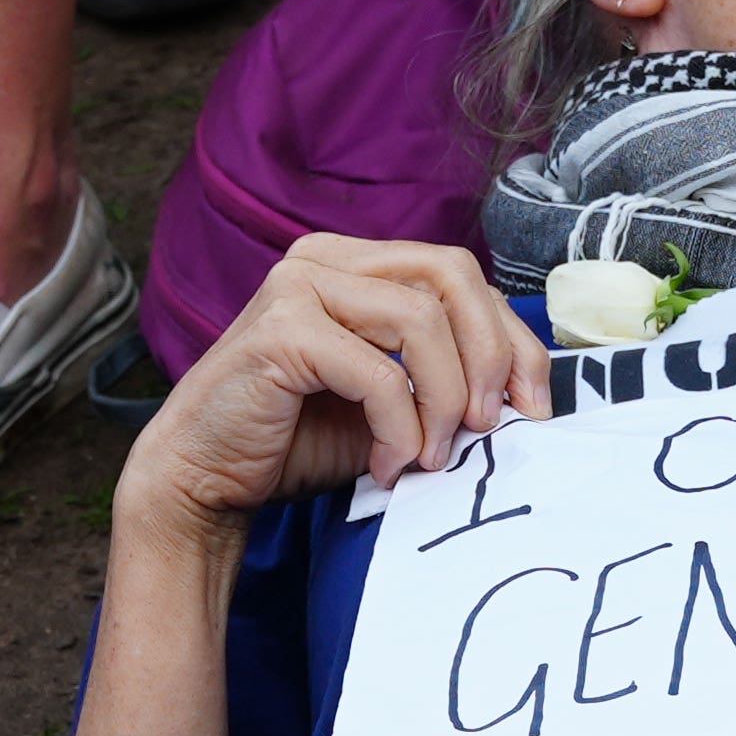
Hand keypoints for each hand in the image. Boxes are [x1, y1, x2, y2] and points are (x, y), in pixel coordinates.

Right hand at [116, 235, 539, 543]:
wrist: (204, 477)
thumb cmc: (295, 439)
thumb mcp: (390, 402)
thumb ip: (442, 376)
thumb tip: (524, 389)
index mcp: (356, 263)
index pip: (461, 277)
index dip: (511, 339)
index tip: (531, 406)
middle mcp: (325, 258)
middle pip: (452, 275)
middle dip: (490, 355)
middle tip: (489, 426)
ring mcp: (298, 286)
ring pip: (421, 320)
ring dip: (442, 400)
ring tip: (430, 457)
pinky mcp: (280, 330)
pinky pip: (377, 372)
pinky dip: (399, 426)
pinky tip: (388, 465)